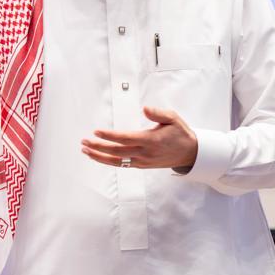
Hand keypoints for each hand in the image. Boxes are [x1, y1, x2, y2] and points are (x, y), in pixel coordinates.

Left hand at [81, 106, 197, 169]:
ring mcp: (142, 161)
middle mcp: (145, 153)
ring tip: (85, 150)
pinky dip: (107, 161)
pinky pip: (121, 165)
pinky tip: (97, 156)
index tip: (97, 131)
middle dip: (98, 146)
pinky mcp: (141, 166)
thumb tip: (145, 108)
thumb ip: (158, 113)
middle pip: (116, 151)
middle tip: (84, 141)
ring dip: (99, 156)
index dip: (110, 135)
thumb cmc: (180, 133)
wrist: (190, 153)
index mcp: (151, 140)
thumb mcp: (173, 118)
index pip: (125, 138)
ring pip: (116, 161)